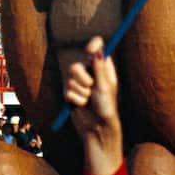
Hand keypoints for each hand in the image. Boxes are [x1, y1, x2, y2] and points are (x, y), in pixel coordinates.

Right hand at [61, 37, 122, 174]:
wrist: (97, 128)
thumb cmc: (107, 107)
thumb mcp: (105, 87)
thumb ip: (99, 68)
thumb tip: (98, 50)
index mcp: (103, 69)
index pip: (97, 50)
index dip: (93, 46)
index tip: (89, 49)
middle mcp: (91, 74)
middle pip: (77, 65)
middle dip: (82, 76)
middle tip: (91, 86)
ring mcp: (80, 84)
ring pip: (70, 78)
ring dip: (80, 91)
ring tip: (89, 100)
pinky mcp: (71, 94)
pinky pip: (67, 91)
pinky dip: (75, 99)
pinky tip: (82, 106)